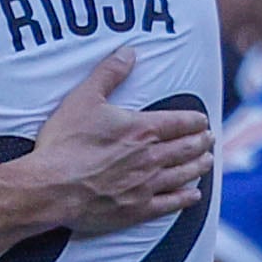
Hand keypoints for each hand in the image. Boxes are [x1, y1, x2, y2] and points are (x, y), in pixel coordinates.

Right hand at [10, 49, 213, 236]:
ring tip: (208, 161)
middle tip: (210, 139)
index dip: (194, 121)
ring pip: (183, 174)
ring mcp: (146, 185)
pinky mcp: (137, 209)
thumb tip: (128, 52)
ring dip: (199, 166)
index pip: (179, 122)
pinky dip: (185, 198)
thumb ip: (109, 73)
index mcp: (142, 129)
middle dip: (201, 142)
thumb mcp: (83, 99)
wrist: (51, 188)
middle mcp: (151, 157)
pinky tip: (194, 195)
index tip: (203, 121)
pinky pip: (170, 204)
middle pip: (186, 148)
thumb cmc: (65, 143)